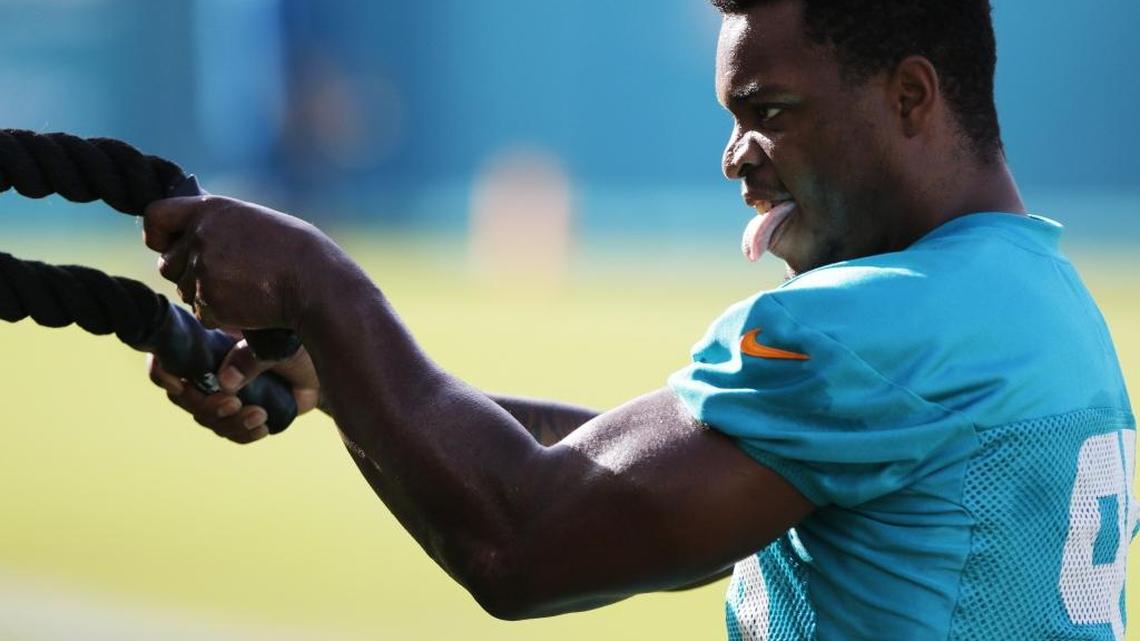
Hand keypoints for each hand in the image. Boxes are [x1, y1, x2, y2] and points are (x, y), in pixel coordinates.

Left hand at [143, 195, 340, 329]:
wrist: (315, 282)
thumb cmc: (295, 251)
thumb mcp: (253, 222)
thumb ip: (217, 227)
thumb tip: (185, 239)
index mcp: (210, 209)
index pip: (156, 215)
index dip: (157, 234)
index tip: (166, 245)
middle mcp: (200, 236)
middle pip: (168, 264)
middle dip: (188, 274)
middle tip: (225, 277)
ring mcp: (202, 269)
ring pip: (184, 291)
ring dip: (206, 296)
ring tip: (245, 290)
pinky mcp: (209, 300)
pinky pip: (201, 314)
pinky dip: (220, 316)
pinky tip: (249, 305)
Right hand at [148, 336, 322, 443]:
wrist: (319, 364)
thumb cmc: (293, 344)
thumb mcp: (276, 345)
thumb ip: (251, 358)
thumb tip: (225, 382)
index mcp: (206, 347)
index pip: (167, 359)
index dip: (162, 373)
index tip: (178, 385)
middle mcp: (208, 373)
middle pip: (183, 399)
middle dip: (206, 406)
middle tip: (234, 403)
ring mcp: (222, 397)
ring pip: (207, 420)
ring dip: (229, 423)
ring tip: (259, 414)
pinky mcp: (241, 416)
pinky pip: (232, 434)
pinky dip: (244, 434)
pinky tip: (263, 427)